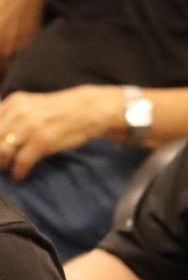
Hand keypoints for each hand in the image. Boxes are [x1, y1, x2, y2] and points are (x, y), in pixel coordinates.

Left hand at [0, 86, 121, 177]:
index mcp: (13, 103)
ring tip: (7, 169)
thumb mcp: (31, 106)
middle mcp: (19, 113)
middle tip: (1, 163)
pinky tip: (19, 175)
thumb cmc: (59, 111)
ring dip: (3, 164)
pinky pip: (22, 161)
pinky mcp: (43, 141)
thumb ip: (12, 116)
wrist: (87, 110)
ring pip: (3, 151)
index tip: (0, 152)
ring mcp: (31, 127)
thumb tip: (1, 135)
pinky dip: (18, 171)